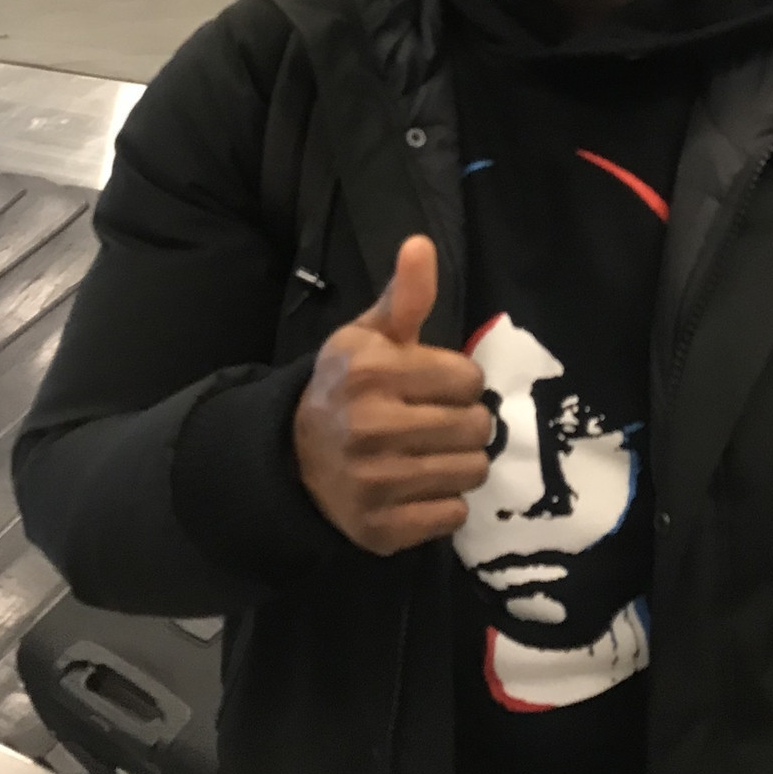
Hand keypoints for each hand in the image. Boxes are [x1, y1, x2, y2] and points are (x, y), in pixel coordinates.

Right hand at [293, 236, 490, 555]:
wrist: (296, 458)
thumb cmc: (349, 388)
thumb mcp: (370, 336)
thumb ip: (405, 295)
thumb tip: (421, 244)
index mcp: (370, 372)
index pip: (469, 378)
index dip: (457, 381)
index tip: (431, 386)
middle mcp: (370, 427)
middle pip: (477, 426)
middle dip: (464, 422)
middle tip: (435, 422)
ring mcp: (374, 483)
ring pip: (472, 471)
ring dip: (459, 463)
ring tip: (429, 453)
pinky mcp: (382, 529)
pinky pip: (453, 515)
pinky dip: (443, 503)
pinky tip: (417, 488)